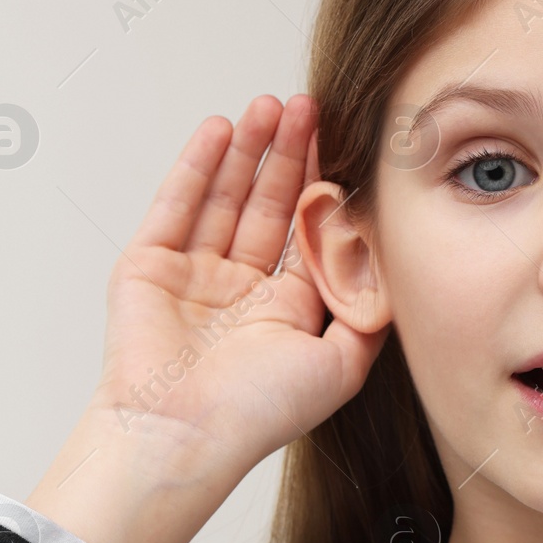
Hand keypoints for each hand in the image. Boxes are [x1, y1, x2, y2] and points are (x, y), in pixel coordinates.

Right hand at [89, 93, 384, 476]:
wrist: (181, 436)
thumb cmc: (258, 413)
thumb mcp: (341, 364)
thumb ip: (370, 314)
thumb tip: (392, 265)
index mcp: (285, 310)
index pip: (309, 232)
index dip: (325, 187)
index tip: (345, 145)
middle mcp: (241, 289)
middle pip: (270, 204)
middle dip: (291, 154)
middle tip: (310, 106)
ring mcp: (193, 275)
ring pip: (226, 197)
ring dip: (249, 150)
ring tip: (271, 106)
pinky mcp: (149, 265)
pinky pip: (176, 205)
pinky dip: (198, 166)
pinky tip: (221, 130)